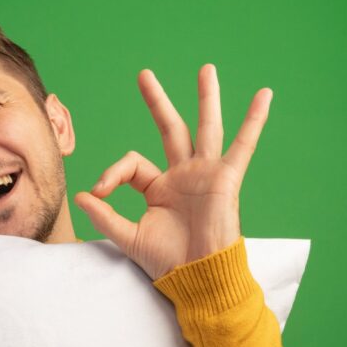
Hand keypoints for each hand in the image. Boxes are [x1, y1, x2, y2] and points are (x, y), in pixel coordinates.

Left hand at [73, 64, 272, 279]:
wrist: (196, 276)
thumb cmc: (166, 262)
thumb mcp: (128, 237)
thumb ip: (104, 216)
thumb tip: (81, 196)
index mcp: (158, 189)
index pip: (132, 164)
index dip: (113, 172)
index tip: (101, 191)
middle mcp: (182, 176)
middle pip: (170, 129)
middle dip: (157, 103)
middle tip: (144, 74)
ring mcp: (205, 175)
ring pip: (205, 128)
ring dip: (206, 98)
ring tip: (206, 69)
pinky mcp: (225, 179)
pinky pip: (243, 146)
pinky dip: (254, 121)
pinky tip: (265, 95)